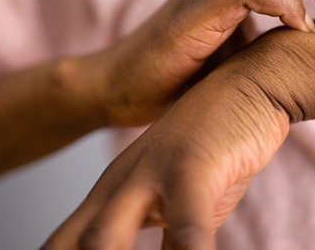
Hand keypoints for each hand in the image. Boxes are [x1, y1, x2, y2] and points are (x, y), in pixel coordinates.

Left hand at [43, 68, 288, 249]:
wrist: (250, 82)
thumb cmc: (218, 148)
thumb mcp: (184, 205)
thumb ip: (168, 240)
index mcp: (110, 195)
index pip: (64, 245)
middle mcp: (119, 186)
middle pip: (71, 244)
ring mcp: (150, 175)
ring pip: (102, 239)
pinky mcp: (189, 169)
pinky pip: (186, 230)